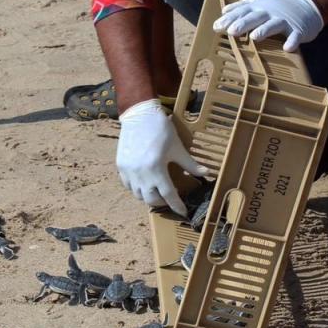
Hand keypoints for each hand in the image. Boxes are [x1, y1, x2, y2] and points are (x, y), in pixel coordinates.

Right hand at [116, 99, 207, 215]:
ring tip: (156, 191)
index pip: (168, 195)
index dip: (177, 205)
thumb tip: (206, 174)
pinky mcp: (121, 166)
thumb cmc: (160, 129)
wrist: (139, 114)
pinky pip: (128, 185)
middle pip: (151, 199)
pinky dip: (136, 188)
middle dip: (162, 203)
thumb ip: (190, 164)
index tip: (183, 212)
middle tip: (169, 199)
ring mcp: (128, 171)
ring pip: (138, 195)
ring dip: (148, 197)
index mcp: (156, 168)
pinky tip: (143, 183)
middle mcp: (140, 173)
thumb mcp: (177, 147)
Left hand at [213, 0, 323, 50]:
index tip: (217, 26)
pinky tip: (287, 48)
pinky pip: (295, 36)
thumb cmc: (279, 6)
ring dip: (264, 30)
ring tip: (254, 37)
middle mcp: (270, 12)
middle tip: (231, 31)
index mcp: (259, 6)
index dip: (230, 19)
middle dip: (243, 23)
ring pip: (273, 24)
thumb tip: (224, 10)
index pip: (242, 11)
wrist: (308, 4)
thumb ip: (242, 6)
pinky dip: (292, 41)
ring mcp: (285, 20)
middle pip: (255, 17)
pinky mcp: (298, 29)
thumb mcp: (260, 1)